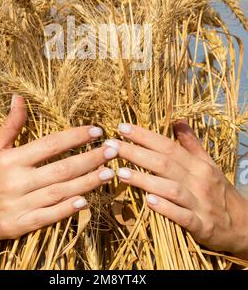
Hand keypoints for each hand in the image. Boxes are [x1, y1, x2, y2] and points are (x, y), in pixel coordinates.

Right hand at [0, 95, 117, 245]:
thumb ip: (10, 124)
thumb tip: (19, 97)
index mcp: (11, 159)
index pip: (50, 144)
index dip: (75, 137)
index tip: (96, 131)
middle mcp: (16, 181)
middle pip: (60, 168)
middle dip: (90, 158)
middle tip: (113, 150)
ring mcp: (19, 205)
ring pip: (59, 192)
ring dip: (86, 182)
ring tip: (108, 173)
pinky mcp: (19, 224)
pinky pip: (48, 216)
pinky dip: (66, 209)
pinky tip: (86, 201)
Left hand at [108, 121, 247, 258]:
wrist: (244, 225)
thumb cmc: (219, 191)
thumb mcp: (208, 164)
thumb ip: (191, 143)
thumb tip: (178, 120)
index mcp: (199, 164)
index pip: (168, 146)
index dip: (144, 136)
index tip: (122, 127)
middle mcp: (199, 180)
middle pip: (164, 163)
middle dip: (136, 153)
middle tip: (111, 146)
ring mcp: (200, 203)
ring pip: (170, 188)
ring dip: (144, 179)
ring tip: (120, 172)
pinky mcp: (202, 225)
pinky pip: (182, 216)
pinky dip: (166, 208)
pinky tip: (148, 201)